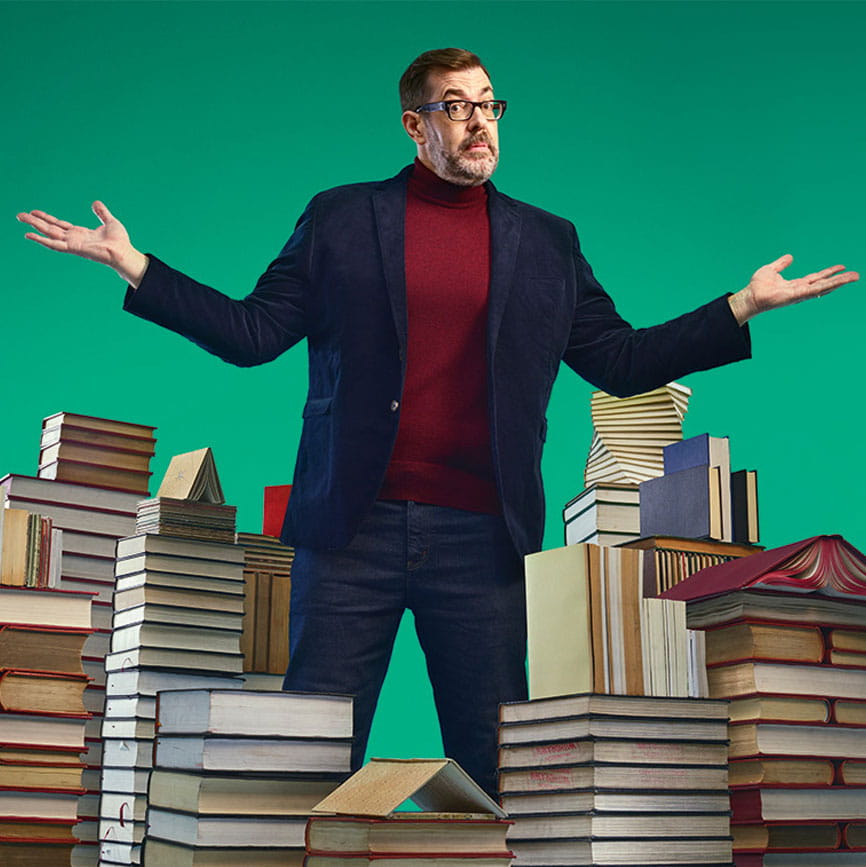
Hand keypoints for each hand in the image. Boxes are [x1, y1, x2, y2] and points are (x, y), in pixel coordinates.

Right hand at [16, 201, 148, 287]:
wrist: (124, 252)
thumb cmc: (120, 242)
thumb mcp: (110, 222)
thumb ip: (102, 213)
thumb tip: (96, 203)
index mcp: (81, 234)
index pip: (60, 225)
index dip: (47, 218)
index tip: (35, 212)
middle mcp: (74, 239)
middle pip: (50, 228)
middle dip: (35, 221)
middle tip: (19, 215)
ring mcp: (73, 244)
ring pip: (49, 233)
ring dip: (34, 226)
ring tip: (20, 218)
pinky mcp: (74, 249)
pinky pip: (54, 244)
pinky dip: (42, 240)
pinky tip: (29, 235)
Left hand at [729, 254, 858, 324]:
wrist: (751, 296)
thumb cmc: (758, 286)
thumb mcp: (771, 270)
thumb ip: (781, 264)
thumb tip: (790, 257)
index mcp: (796, 284)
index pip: (816, 278)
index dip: (828, 273)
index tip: (841, 267)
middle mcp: (801, 290)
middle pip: (824, 283)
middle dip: (839, 279)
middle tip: (855, 275)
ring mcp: (801, 294)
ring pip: (824, 287)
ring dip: (840, 282)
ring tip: (854, 277)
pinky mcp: (799, 295)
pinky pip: (817, 290)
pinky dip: (829, 285)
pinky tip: (840, 282)